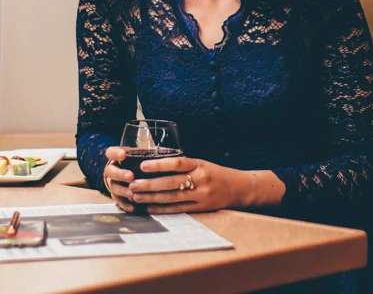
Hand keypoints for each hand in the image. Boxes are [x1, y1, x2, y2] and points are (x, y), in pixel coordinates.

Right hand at [101, 147, 137, 211]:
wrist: (126, 175)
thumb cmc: (136, 163)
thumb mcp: (137, 157)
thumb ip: (143, 156)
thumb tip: (158, 155)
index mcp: (116, 158)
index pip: (111, 153)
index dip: (115, 153)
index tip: (123, 154)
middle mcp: (112, 170)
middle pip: (111, 171)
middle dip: (121, 174)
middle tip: (130, 176)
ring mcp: (113, 183)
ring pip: (114, 187)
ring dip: (123, 190)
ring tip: (132, 194)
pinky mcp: (116, 195)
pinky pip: (118, 201)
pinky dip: (125, 204)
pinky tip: (132, 207)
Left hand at [126, 155, 252, 214]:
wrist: (239, 188)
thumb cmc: (216, 174)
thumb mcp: (202, 164)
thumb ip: (183, 165)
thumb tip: (155, 165)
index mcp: (200, 165)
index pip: (177, 163)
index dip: (159, 164)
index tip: (143, 166)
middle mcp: (201, 179)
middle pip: (172, 182)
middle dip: (150, 184)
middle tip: (133, 185)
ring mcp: (202, 195)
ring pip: (173, 197)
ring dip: (152, 198)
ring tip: (136, 197)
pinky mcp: (202, 208)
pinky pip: (179, 209)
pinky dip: (163, 209)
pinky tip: (150, 209)